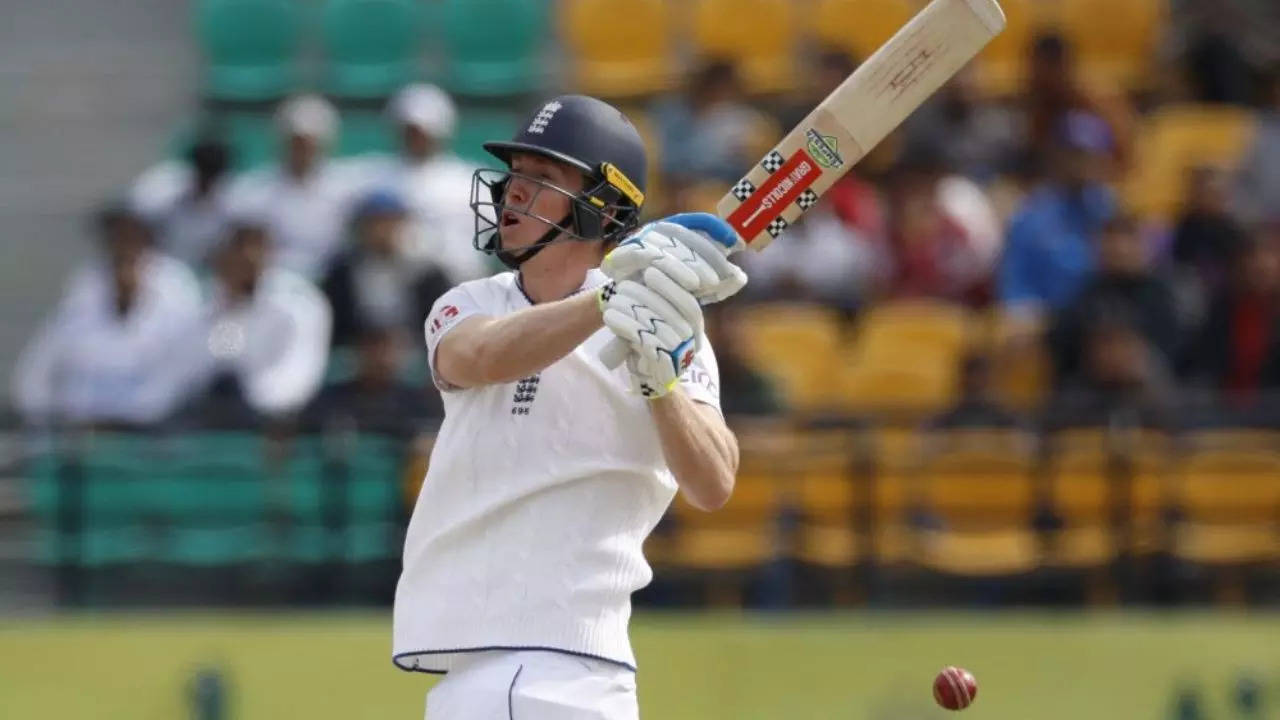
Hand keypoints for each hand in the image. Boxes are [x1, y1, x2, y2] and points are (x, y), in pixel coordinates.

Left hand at [598, 279, 702, 397]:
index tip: (650, 271)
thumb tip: (649, 268)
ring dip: (631, 310)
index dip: (671, 286)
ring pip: (654, 327)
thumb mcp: (659, 315)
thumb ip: (659, 296)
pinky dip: (625, 326)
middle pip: (671, 314)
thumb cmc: (652, 338)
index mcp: (694, 324)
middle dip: (645, 296)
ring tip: (612, 300)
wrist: (652, 376)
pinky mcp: (662, 367)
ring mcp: (679, 354)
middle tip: (624, 286)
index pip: (689, 303)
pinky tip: (609, 316)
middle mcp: (691, 339)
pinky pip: (642, 342)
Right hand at [602, 213, 747, 304]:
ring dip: (691, 263)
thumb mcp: (697, 286)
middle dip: (707, 254)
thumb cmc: (667, 289)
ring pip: (667, 245)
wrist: (628, 303)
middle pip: (683, 234)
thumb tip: (740, 277)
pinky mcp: (623, 254)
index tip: (736, 243)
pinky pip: (649, 256)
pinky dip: (671, 268)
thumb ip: (719, 281)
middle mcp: (655, 230)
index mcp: (674, 230)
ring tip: (709, 283)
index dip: (716, 228)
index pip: (698, 221)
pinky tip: (689, 283)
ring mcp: (638, 240)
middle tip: (724, 275)